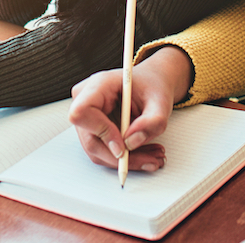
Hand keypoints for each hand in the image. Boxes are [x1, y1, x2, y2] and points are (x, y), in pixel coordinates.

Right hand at [67, 47, 192, 170]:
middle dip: (119, 156)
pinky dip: (123, 157)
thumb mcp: (161, 101)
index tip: (124, 145)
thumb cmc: (152, 86)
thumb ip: (153, 121)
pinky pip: (102, 150)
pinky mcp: (91, 128)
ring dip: (124, 160)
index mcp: (99, 84)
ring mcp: (86, 115)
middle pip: (90, 139)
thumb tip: (132, 142)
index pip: (82, 112)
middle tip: (148, 160)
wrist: (151, 84)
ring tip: (151, 156)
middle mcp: (86, 99)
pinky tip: (143, 153)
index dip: (101, 132)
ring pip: (96, 149)